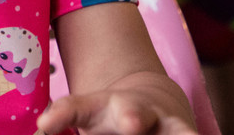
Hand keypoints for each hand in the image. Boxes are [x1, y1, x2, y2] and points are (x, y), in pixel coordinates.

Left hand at [37, 92, 196, 134]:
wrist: (155, 102)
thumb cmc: (109, 117)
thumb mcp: (86, 114)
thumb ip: (64, 118)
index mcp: (101, 107)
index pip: (75, 108)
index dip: (61, 115)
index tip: (45, 124)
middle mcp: (136, 112)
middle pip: (132, 112)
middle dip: (131, 117)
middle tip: (130, 122)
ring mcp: (168, 124)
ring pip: (176, 129)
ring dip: (179, 134)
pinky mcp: (188, 133)